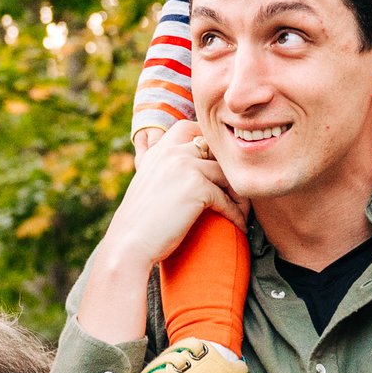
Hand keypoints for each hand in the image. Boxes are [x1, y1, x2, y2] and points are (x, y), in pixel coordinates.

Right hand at [102, 120, 245, 271]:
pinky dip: (236, 214)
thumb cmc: (140, 223)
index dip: (208, 143)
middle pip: (215, 151)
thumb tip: (188, 176)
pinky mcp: (197, 186)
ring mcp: (185, 166)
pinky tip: (239, 226)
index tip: (219, 166)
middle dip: (229, 172)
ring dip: (239, 196)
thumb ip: (164, 171)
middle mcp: (172, 152)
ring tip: (243, 212)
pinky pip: (227, 199)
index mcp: (159, 151)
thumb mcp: (148, 186)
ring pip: (226, 175)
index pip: (189, 128)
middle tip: (238, 194)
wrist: (129, 244)